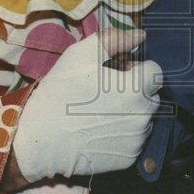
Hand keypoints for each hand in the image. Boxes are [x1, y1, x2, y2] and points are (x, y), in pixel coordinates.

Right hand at [6, 29, 161, 186]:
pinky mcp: (129, 158)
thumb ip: (115, 40)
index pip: (154, 71)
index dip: (134, 69)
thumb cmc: (60, 92)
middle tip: (105, 92)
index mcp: (138, 87)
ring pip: (144, 118)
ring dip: (131, 111)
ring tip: (101, 112)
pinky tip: (100, 130)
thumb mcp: (81, 55)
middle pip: (151, 95)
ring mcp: (138, 139)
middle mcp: (145, 115)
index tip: (113, 74)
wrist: (39, 138)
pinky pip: (135, 139)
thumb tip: (141, 36)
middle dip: (135, 90)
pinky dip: (124, 133)